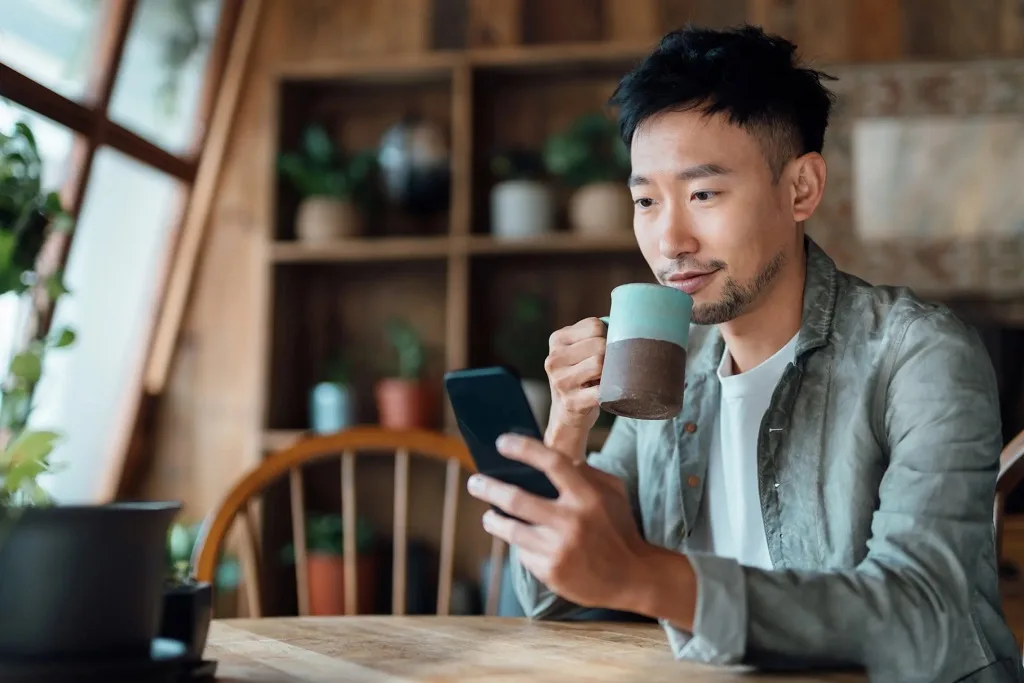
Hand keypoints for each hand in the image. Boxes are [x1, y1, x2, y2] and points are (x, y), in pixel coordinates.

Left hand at [467, 433, 649, 610]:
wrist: (632, 577)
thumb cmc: (619, 528)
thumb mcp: (613, 492)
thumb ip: (585, 473)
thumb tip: (551, 458)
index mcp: (588, 496)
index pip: (551, 462)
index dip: (524, 449)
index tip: (502, 443)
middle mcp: (572, 521)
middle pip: (517, 499)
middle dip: (489, 488)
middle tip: (475, 481)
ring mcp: (559, 549)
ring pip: (511, 530)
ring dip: (494, 520)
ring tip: (489, 516)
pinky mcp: (552, 572)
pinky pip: (524, 553)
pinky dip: (520, 546)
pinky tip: (523, 543)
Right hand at [545, 317, 605, 431]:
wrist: (566, 414)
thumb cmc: (581, 376)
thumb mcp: (578, 350)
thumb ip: (594, 334)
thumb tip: (627, 323)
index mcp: (557, 340)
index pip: (595, 326)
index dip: (607, 337)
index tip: (603, 351)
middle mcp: (554, 359)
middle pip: (599, 344)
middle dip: (610, 355)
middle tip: (606, 368)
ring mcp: (560, 381)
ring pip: (600, 364)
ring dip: (609, 373)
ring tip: (603, 379)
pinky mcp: (571, 402)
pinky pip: (601, 390)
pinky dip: (610, 391)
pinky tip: (605, 393)